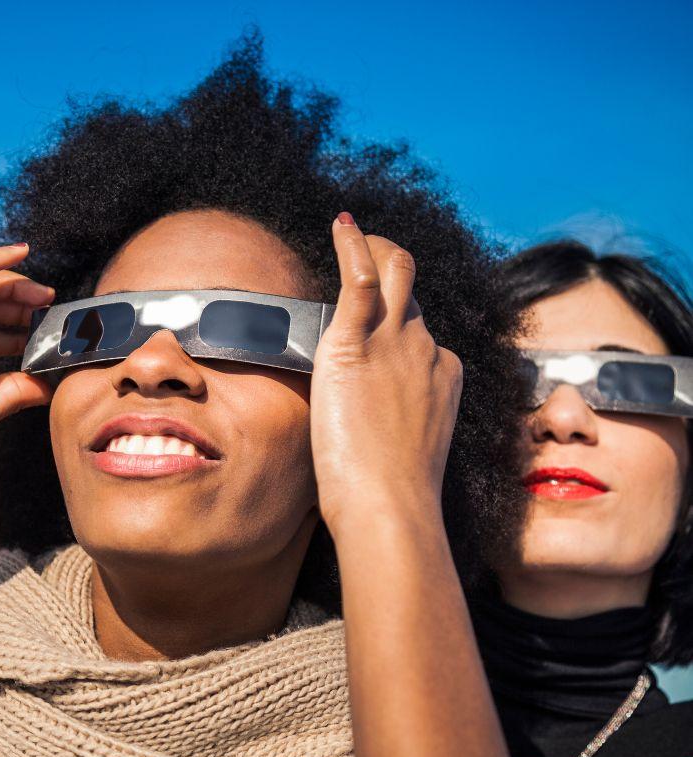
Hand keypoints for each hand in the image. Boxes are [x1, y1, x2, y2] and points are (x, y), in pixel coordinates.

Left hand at [310, 213, 462, 534]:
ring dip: (379, 250)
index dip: (396, 327)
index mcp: (442, 373)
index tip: (374, 328)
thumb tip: (371, 421)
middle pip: (412, 296)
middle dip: (396, 270)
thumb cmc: (393, 493)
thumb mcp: (407, 446)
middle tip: (370, 255)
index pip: (420, 335)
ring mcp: (395, 343)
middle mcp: (426, 349)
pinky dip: (353, 244)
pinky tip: (342, 225)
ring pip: (397, 275)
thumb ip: (396, 419)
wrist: (390, 504)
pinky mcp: (356, 342)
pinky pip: (360, 276)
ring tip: (357, 236)